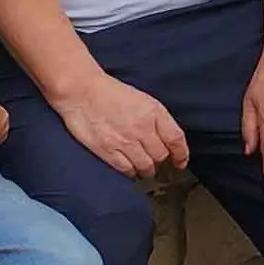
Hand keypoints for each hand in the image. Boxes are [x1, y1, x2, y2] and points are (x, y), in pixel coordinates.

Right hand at [47, 71, 186, 179]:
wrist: (82, 91)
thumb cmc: (112, 93)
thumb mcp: (142, 100)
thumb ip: (156, 119)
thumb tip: (166, 139)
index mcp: (153, 112)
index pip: (176, 138)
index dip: (181, 154)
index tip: (181, 162)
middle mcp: (142, 128)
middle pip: (161, 155)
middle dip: (160, 161)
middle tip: (156, 162)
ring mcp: (124, 141)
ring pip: (145, 166)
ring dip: (147, 170)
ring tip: (144, 169)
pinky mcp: (107, 151)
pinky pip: (126, 169)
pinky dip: (131, 173)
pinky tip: (130, 170)